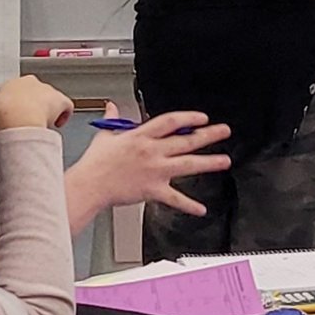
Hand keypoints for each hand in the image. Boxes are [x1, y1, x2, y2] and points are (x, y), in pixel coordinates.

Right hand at [0, 76, 74, 133]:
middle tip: (33, 120)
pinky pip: (65, 106)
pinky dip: (63, 115)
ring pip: (51, 99)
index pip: (19, 91)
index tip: (21, 114)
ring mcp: (46, 90)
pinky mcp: (60, 99)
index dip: (22, 104)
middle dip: (36, 106)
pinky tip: (59, 124)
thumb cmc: (4, 115)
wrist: (15, 115)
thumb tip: (3, 122)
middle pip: (37, 93)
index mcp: (12, 83)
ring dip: (48, 111)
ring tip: (43, 124)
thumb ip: (2, 112)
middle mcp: (31, 83)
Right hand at [64, 111, 231, 231]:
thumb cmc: (95, 163)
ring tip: (224, 161)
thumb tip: (111, 106)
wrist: (90, 185)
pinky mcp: (153, 189)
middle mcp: (152, 151)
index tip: (202, 118)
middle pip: (185, 140)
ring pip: (187, 164)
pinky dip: (189, 205)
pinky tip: (201, 209)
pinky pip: (175, 198)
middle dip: (207, 135)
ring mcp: (155, 170)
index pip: (170, 121)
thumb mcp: (105, 135)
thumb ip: (112, 119)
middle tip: (224, 131)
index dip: (188, 117)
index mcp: (141, 136)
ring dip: (208, 162)